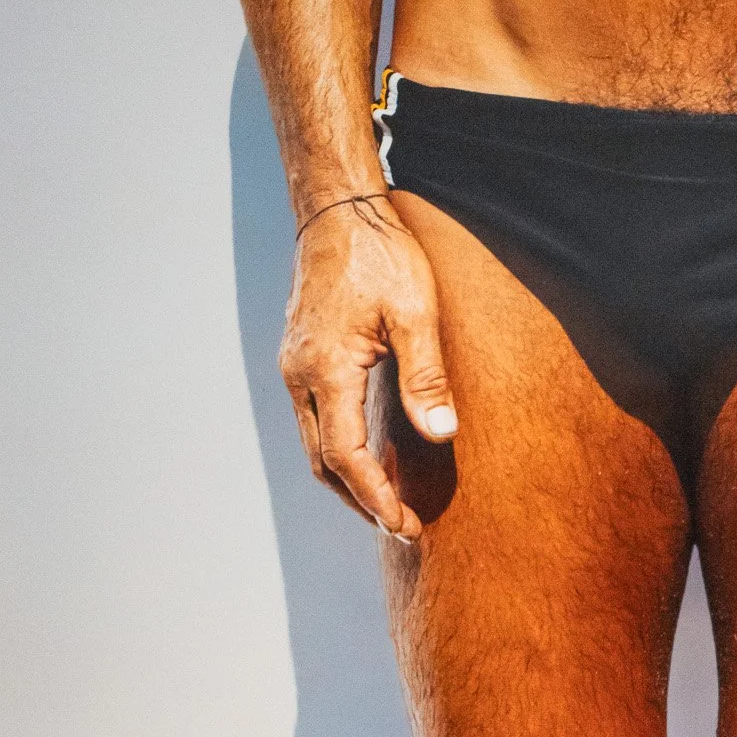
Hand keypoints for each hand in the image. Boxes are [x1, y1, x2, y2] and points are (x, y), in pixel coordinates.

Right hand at [278, 197, 456, 538]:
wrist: (338, 208)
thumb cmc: (381, 254)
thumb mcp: (416, 313)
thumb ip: (426, 377)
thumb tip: (440, 435)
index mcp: (325, 369)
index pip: (347, 456)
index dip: (375, 498)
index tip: (404, 527)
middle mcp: (299, 375)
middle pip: (324, 462)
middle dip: (362, 501)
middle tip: (402, 528)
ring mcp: (295, 366)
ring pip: (316, 445)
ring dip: (350, 480)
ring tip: (389, 504)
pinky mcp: (301, 357)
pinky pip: (316, 420)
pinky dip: (342, 450)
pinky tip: (373, 457)